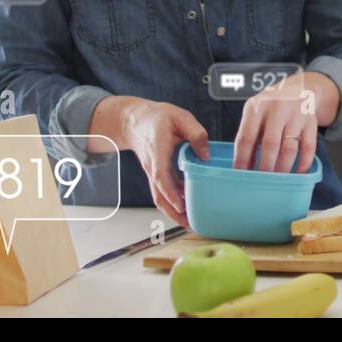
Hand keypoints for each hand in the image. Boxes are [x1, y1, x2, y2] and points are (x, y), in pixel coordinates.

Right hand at [93, 96, 207, 227]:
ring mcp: (152, 173)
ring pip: (159, 197)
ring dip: (173, 212)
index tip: (180, 205)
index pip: (160, 176)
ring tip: (191, 222)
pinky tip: (187, 207)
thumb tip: (206, 155)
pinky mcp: (156, 175)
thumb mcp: (181, 117)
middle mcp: (152, 166)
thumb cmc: (158, 118)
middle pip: (159, 195)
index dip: (170, 192)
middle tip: (191, 224)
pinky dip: (173, 203)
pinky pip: (162, 193)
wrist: (135, 121)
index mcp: (157, 151)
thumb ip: (196, 134)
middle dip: (173, 212)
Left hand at [233, 75, 319, 172]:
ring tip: (278, 180)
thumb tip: (243, 167)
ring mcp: (296, 115)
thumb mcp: (255, 112)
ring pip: (290, 148)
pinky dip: (303, 164)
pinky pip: (309, 147)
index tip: (240, 175)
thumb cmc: (270, 107)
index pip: (246, 137)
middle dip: (265, 167)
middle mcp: (277, 109)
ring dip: (283, 168)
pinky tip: (298, 173)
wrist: (297, 88)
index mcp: (256, 108)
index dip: (242, 159)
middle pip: (270, 144)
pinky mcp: (312, 122)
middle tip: (262, 182)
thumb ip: (249, 134)